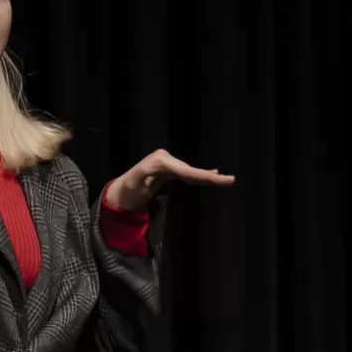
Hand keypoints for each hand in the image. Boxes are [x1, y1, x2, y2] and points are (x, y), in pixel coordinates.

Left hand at [106, 149, 235, 212]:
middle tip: (230, 180)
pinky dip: (199, 176)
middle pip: (191, 170)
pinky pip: (187, 174)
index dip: (203, 175)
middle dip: (210, 177)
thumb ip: (145, 175)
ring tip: (226, 180)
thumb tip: (160, 166)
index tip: (217, 177)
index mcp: (160, 161)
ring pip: (191, 172)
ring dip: (207, 177)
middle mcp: (165, 159)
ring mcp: (168, 164)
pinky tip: (212, 175)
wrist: (121, 193)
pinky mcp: (169, 170)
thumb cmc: (126, 190)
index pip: (186, 170)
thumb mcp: (133, 183)